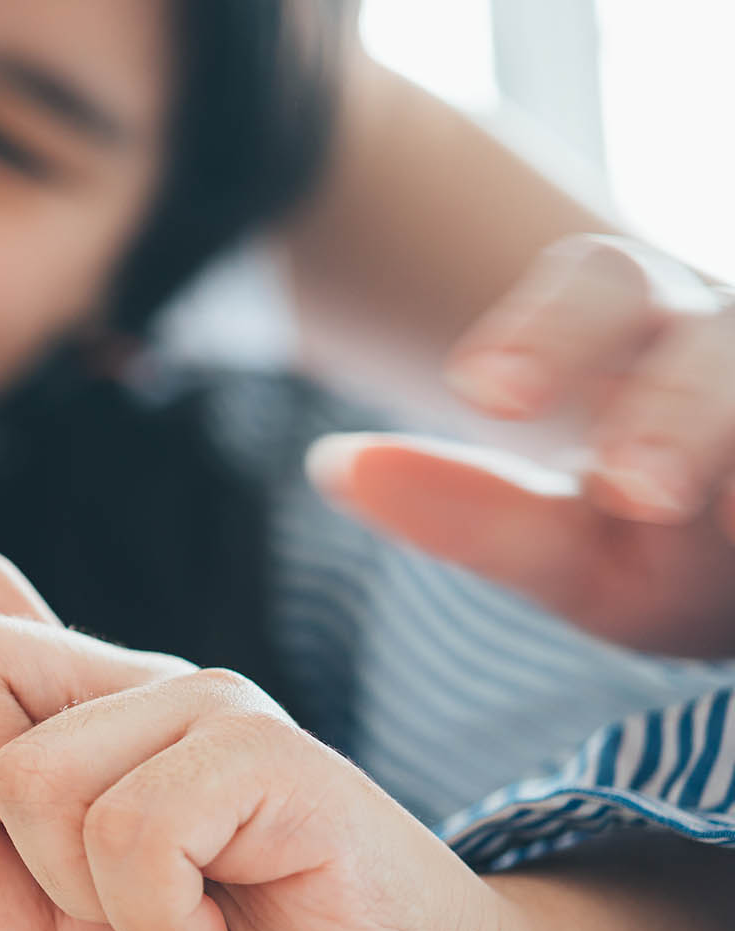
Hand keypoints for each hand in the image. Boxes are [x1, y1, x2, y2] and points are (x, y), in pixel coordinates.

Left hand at [0, 535, 556, 930]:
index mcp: (86, 724)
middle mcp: (141, 692)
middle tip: (82, 889)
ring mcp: (210, 709)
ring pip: (30, 775)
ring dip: (85, 896)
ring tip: (185, 923)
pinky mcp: (272, 754)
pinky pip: (130, 827)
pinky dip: (156, 915)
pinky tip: (222, 929)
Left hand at [309, 235, 734, 655]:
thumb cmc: (677, 549)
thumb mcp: (573, 550)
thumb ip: (468, 512)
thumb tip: (334, 466)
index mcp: (657, 329)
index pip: (601, 281)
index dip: (551, 329)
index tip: (483, 395)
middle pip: (721, 334)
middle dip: (682, 412)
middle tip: (632, 490)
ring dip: (730, 431)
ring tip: (708, 517)